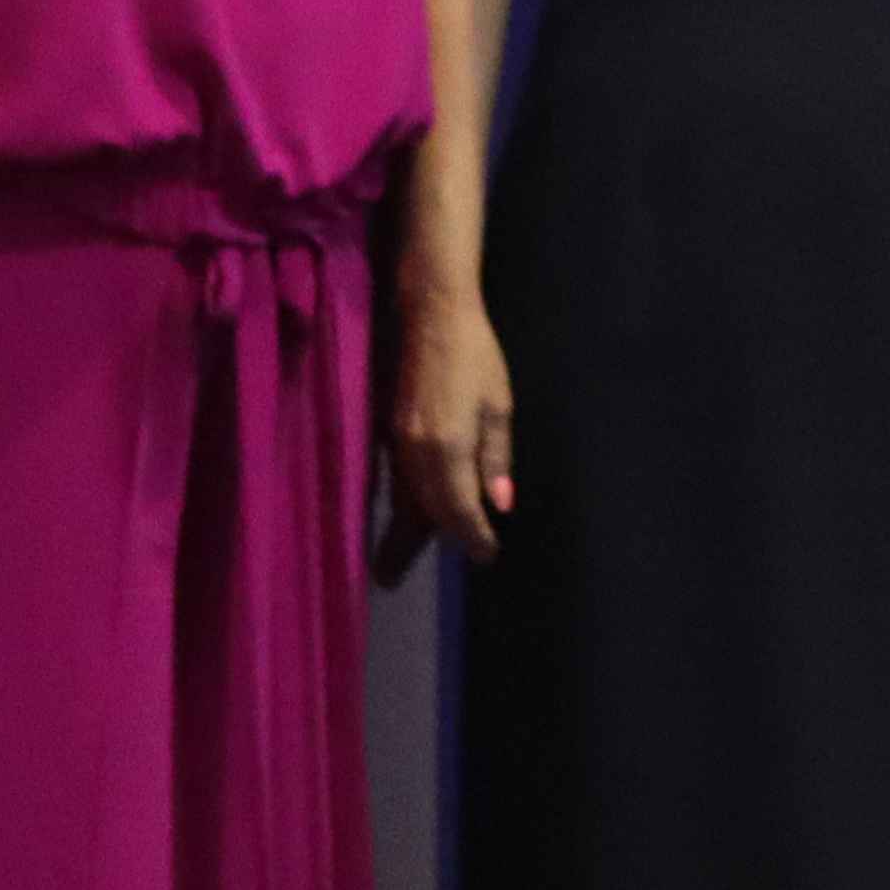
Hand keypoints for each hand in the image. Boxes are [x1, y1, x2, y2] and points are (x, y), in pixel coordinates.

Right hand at [394, 276, 515, 565]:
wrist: (431, 316)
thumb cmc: (476, 356)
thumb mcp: (498, 406)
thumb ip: (496, 459)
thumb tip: (500, 505)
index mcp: (449, 448)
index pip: (460, 511)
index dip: (475, 537)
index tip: (488, 555)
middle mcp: (418, 454)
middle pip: (427, 512)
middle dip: (434, 541)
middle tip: (423, 572)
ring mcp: (398, 444)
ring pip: (406, 500)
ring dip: (408, 530)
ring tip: (393, 563)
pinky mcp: (389, 433)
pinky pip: (397, 482)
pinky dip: (403, 503)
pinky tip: (403, 514)